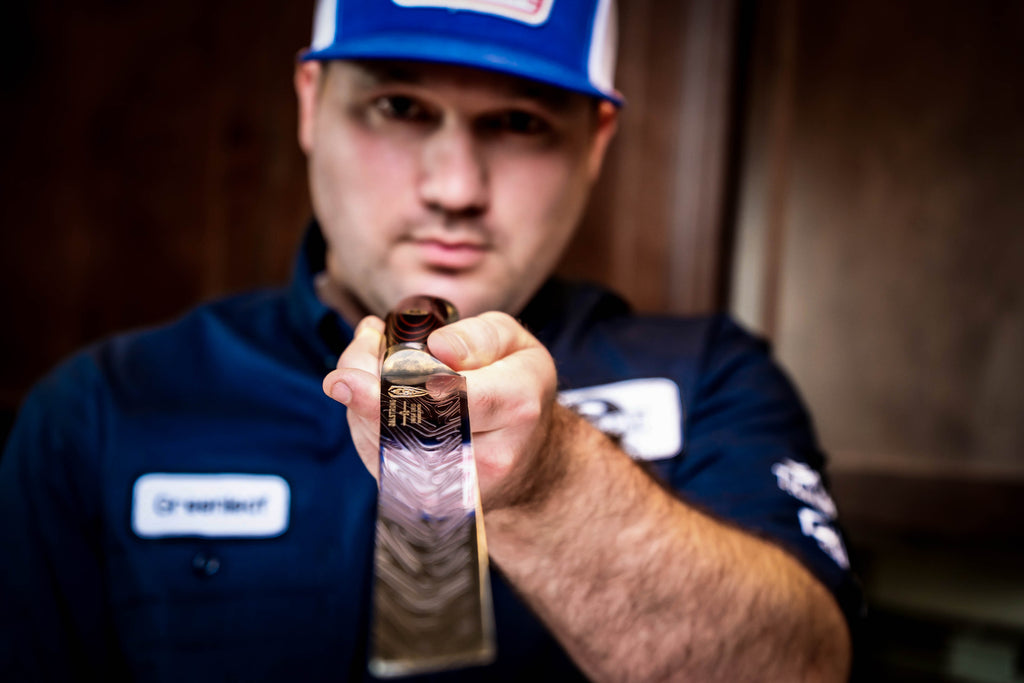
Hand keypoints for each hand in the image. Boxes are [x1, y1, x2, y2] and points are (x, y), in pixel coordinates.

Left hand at [323, 311, 563, 509]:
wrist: (533, 463)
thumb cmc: (519, 391)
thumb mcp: (517, 345)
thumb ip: (480, 335)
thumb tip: (438, 345)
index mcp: (516, 405)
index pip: (451, 395)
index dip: (395, 383)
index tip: (346, 372)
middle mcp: (490, 456)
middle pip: (407, 426)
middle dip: (363, 392)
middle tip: (348, 368)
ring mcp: (459, 487)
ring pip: (386, 446)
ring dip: (361, 409)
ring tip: (366, 378)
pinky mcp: (434, 502)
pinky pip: (383, 462)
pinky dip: (368, 430)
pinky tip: (376, 407)